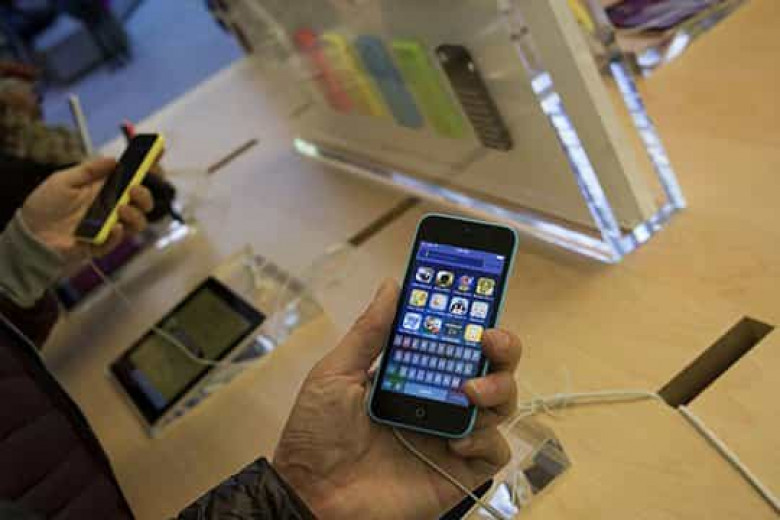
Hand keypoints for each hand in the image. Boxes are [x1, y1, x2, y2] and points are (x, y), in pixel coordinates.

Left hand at [20, 158, 153, 263]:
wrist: (28, 233)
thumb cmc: (45, 205)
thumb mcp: (63, 180)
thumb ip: (89, 170)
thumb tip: (114, 159)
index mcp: (106, 189)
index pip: (134, 178)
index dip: (149, 168)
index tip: (157, 154)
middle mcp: (113, 208)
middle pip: (144, 202)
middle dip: (146, 194)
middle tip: (134, 188)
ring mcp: (109, 226)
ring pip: (138, 223)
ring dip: (136, 215)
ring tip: (121, 208)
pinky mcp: (101, 244)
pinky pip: (117, 240)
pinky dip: (118, 234)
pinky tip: (112, 227)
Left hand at [273, 280, 520, 518]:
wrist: (311, 497)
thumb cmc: (315, 435)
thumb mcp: (335, 374)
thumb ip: (369, 331)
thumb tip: (393, 285)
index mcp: (411, 375)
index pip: (453, 342)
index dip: (472, 320)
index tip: (477, 298)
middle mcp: (437, 401)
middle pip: (490, 367)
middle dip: (502, 348)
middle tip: (488, 341)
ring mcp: (449, 435)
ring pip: (501, 404)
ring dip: (497, 389)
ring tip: (470, 392)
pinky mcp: (458, 472)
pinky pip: (494, 452)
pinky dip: (486, 441)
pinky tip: (457, 441)